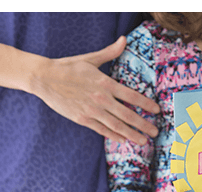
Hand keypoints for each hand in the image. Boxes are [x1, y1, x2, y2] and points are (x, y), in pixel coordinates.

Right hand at [29, 36, 159, 144]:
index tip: (157, 110)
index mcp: (105, 83)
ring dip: (131, 134)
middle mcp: (101, 98)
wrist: (44, 78)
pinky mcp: (82, 119)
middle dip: (144, 124)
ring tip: (143, 141)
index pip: (132, 96)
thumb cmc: (68, 67)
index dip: (147, 104)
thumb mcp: (91, 59)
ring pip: (116, 126)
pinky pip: (101, 129)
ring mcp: (91, 110)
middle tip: (155, 131)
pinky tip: (122, 140)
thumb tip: (124, 40)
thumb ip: (110, 52)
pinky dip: (113, 136)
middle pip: (128, 115)